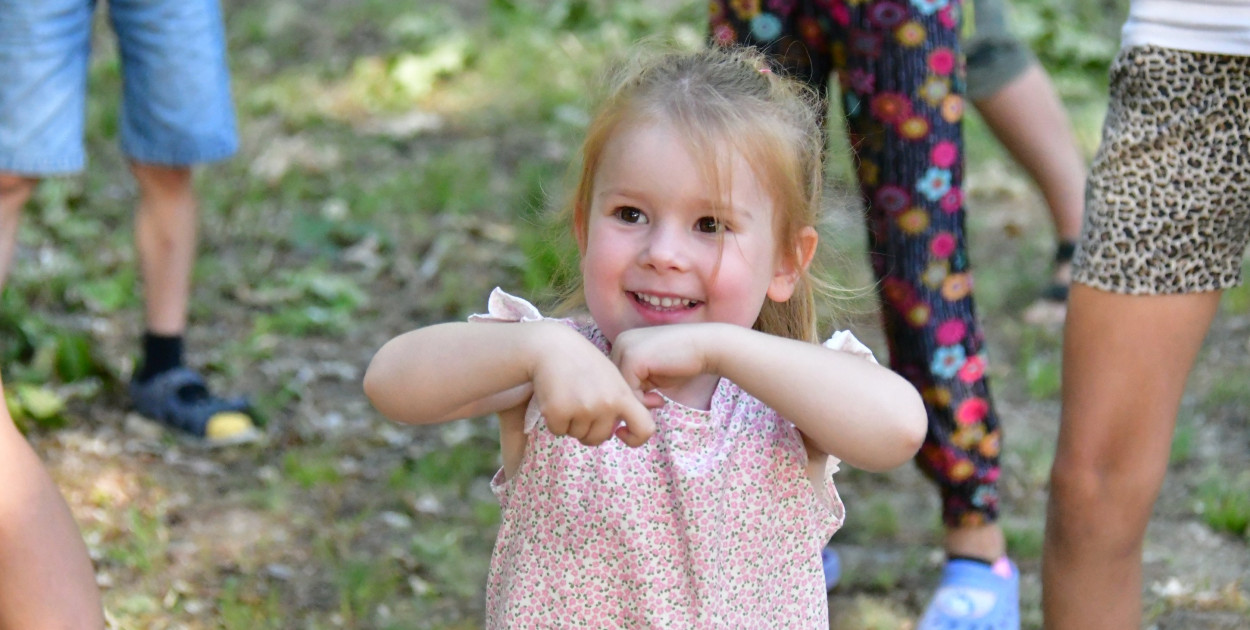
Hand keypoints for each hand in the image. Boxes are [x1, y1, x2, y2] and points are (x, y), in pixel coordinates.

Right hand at [528, 323, 655, 446]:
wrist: (552, 346)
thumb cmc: (582, 362)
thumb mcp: (611, 377)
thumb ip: (619, 401)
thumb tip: (620, 429)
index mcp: (622, 395)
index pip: (644, 428)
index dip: (634, 439)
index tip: (619, 431)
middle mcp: (606, 404)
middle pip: (600, 438)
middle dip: (589, 429)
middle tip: (580, 406)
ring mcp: (582, 409)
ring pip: (577, 435)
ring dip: (570, 423)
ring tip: (567, 397)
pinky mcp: (558, 412)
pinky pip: (558, 431)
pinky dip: (554, 420)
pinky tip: (554, 399)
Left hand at [609, 324, 718, 406]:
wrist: (708, 347)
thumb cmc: (683, 362)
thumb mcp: (651, 373)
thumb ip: (634, 382)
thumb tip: (617, 405)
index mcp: (624, 342)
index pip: (615, 376)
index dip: (631, 392)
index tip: (653, 399)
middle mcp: (620, 341)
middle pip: (613, 382)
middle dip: (633, 397)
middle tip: (656, 402)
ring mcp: (625, 348)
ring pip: (618, 388)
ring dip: (638, 402)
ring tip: (657, 401)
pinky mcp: (632, 358)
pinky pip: (628, 391)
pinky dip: (643, 402)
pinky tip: (660, 399)